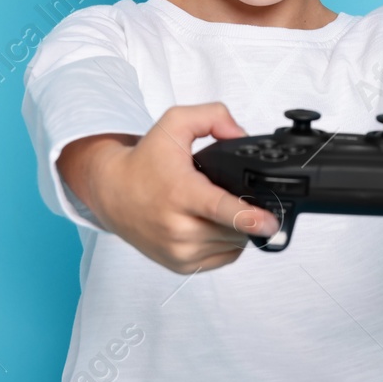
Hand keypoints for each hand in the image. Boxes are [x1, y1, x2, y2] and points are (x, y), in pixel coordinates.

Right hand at [56, 103, 281, 274]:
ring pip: (233, 244)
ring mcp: (179, 250)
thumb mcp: (175, 122)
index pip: (219, 209)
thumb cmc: (145, 160)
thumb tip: (241, 136)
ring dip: (238, 228)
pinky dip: (228, 242)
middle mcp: (178, 227)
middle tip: (232, 193)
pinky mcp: (180, 265)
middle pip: (235, 227)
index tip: (270, 222)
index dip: (249, 217)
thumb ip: (213, 116)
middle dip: (247, 211)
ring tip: (219, 207)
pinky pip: (224, 257)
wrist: (111, 191)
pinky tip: (214, 223)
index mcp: (180, 192)